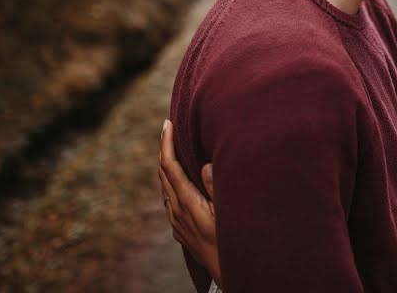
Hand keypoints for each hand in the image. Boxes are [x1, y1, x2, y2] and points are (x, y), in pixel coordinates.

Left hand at [158, 120, 222, 287]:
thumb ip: (216, 186)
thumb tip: (204, 164)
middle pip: (162, 173)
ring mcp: (176, 222)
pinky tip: (181, 179)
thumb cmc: (233, 241)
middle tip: (169, 128)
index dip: (166, 142)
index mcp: (186, 203)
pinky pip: (170, 198)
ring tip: (175, 148)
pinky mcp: (180, 229)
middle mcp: (176, 211)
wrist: (228, 273)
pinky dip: (172, 181)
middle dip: (164, 148)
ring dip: (168, 165)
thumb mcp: (229, 212)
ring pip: (165, 186)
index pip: (169, 165)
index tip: (167, 123)